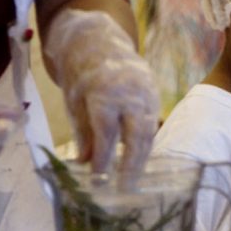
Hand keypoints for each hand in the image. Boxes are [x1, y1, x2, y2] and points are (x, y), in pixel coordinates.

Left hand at [43, 9, 159, 172]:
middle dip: (132, 164)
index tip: (99, 179)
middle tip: (126, 188)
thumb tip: (84, 164)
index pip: (107, 131)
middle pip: (136, 134)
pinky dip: (146, 144)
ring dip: (142, 158)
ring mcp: (147, 93)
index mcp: (105, 92)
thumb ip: (82, 132)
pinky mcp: (155, 95)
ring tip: (133, 182)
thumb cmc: (82, 75)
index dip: (104, 156)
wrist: (100, 41)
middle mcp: (130, 93)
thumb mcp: (74, 101)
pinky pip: (154, 124)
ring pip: (149, 132)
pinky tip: (139, 162)